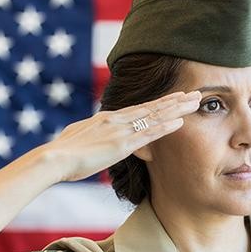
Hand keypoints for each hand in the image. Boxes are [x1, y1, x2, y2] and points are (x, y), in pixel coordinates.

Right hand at [42, 90, 200, 181]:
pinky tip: (181, 122)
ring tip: (196, 101)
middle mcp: (117, 119)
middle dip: (176, 100)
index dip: (160, 102)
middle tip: (195, 93)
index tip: (176, 96)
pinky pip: (149, 133)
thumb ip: (93, 134)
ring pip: (155, 115)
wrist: (54, 158)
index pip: (140, 107)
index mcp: (108, 117)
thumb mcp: (80, 137)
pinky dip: (166, 126)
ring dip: (177, 109)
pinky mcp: (122, 144)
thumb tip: (96, 135)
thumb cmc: (63, 152)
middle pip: (153, 106)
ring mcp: (121, 130)